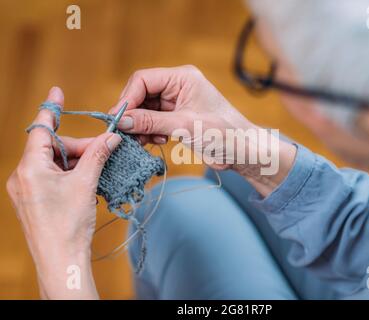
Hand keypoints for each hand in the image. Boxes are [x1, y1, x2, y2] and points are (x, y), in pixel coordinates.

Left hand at [6, 87, 121, 298]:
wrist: (61, 260)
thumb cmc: (69, 224)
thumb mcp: (86, 184)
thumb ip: (97, 155)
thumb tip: (111, 136)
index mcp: (30, 168)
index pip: (41, 129)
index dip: (52, 109)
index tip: (58, 91)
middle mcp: (23, 176)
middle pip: (53, 148)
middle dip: (80, 147)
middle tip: (105, 148)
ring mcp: (27, 189)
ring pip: (54, 163)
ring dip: (78, 162)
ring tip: (100, 169)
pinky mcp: (34, 200)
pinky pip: (53, 177)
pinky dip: (71, 174)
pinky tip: (89, 180)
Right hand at [110, 65, 296, 195]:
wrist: (243, 152)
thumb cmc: (223, 133)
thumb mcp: (184, 126)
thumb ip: (151, 122)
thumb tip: (121, 120)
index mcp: (182, 78)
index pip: (143, 80)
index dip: (128, 98)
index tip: (117, 119)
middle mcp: (177, 87)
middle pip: (141, 96)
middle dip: (133, 115)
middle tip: (127, 134)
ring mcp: (176, 103)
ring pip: (145, 111)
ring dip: (140, 127)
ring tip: (145, 141)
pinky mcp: (176, 118)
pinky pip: (153, 122)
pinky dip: (149, 132)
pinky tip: (156, 142)